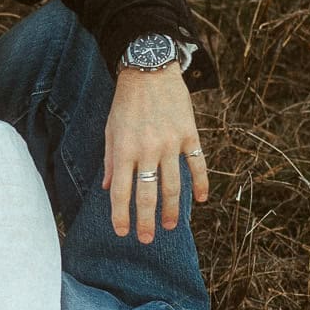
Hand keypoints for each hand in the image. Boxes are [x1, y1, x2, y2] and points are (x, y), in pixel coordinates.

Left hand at [103, 64, 208, 242]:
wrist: (150, 70)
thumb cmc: (125, 102)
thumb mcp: (110, 129)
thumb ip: (111, 160)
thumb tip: (108, 187)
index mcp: (124, 150)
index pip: (121, 192)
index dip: (121, 215)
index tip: (122, 232)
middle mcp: (147, 150)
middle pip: (148, 195)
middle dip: (146, 221)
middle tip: (146, 239)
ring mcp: (170, 143)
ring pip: (173, 185)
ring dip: (172, 209)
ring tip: (170, 226)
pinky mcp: (188, 134)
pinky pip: (197, 164)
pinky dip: (201, 183)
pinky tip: (201, 199)